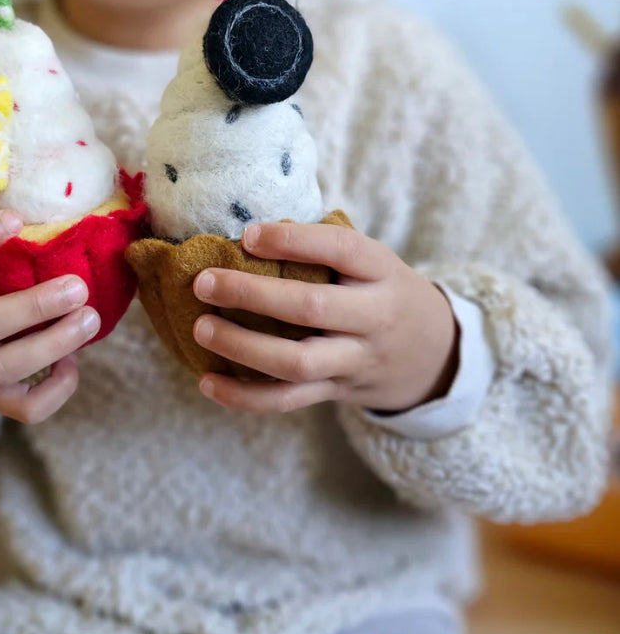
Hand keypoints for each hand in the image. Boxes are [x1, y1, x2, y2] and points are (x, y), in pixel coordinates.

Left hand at [192, 222, 459, 414]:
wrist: (432, 353)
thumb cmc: (380, 290)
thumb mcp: (371, 260)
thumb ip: (323, 247)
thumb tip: (247, 232)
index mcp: (381, 272)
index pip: (341, 249)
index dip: (293, 241)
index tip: (247, 235)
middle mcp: (373, 318)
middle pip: (312, 308)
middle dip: (252, 295)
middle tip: (204, 283)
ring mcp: (355, 361)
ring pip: (297, 363)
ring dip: (243, 348)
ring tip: (201, 328)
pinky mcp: (336, 393)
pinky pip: (288, 401)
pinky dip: (245, 396)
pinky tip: (208, 382)